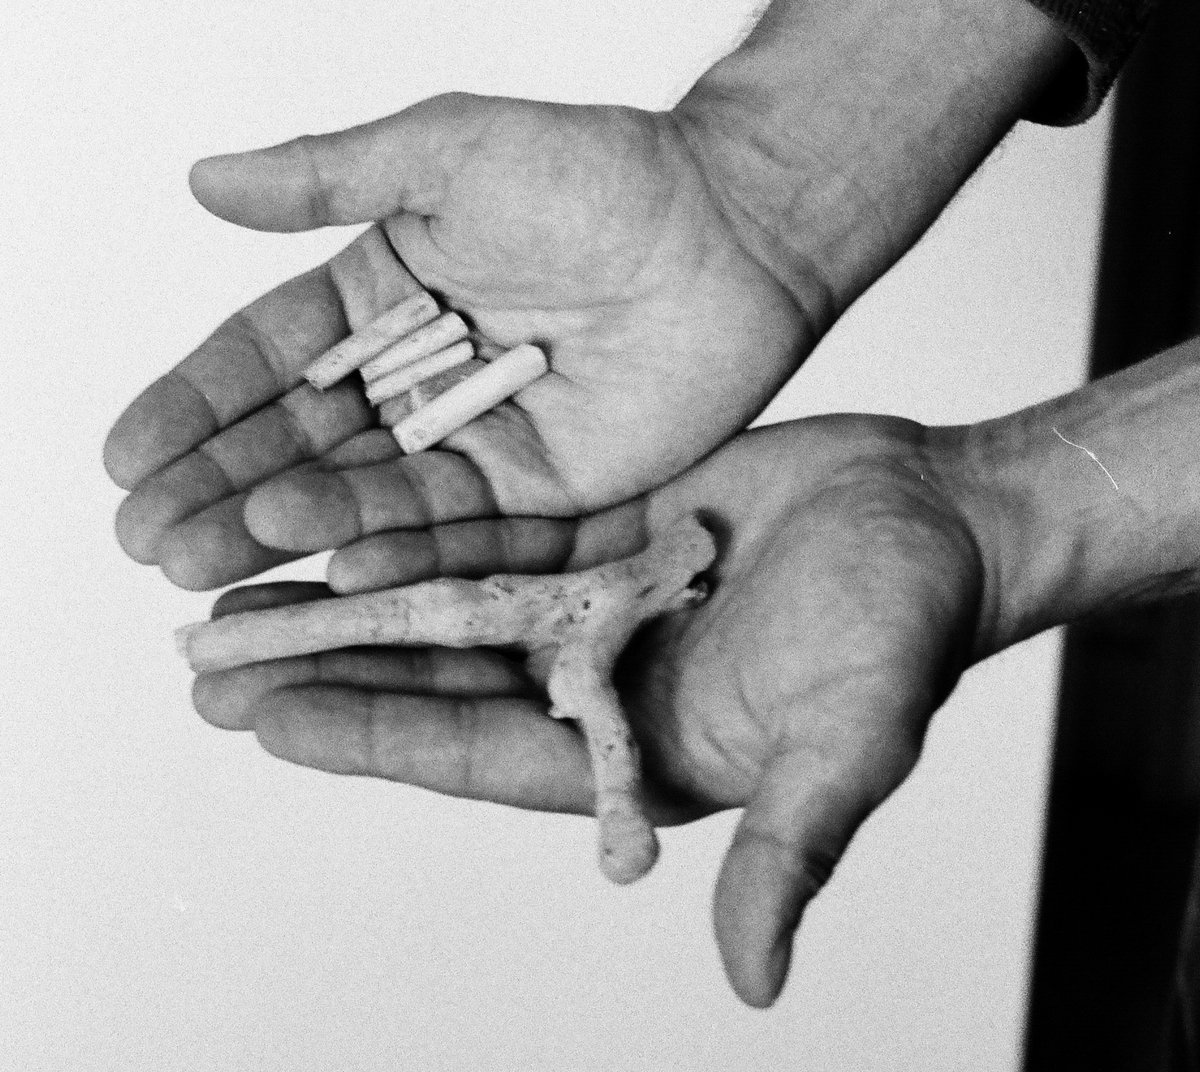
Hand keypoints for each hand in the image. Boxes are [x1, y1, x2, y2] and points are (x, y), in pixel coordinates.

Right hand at [105, 93, 814, 588]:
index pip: (271, 359)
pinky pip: (456, 524)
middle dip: (219, 487)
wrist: (733, 228)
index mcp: (388, 293)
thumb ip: (328, 180)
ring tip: (199, 556)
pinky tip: (322, 562)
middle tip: (145, 537)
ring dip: (282, 525)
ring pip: (365, 490)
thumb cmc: (599, 172)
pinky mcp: (543, 489)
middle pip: (303, 440)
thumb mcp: (446, 154)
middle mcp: (424, 373)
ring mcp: (479, 437)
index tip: (124, 454)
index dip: (195, 406)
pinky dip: (389, 542)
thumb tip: (201, 181)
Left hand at [189, 415, 996, 1006]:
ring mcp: (599, 601)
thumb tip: (755, 984)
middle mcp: (602, 679)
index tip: (268, 721)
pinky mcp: (608, 529)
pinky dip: (426, 526)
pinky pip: (498, 528)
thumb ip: (794, 848)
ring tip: (253, 588)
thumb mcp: (849, 742)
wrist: (935, 517)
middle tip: (214, 658)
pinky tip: (352, 517)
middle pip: (439, 679)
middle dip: (329, 673)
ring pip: (451, 601)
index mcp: (639, 748)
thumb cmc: (905, 630)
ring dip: (357, 597)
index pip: (476, 753)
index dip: (373, 738)